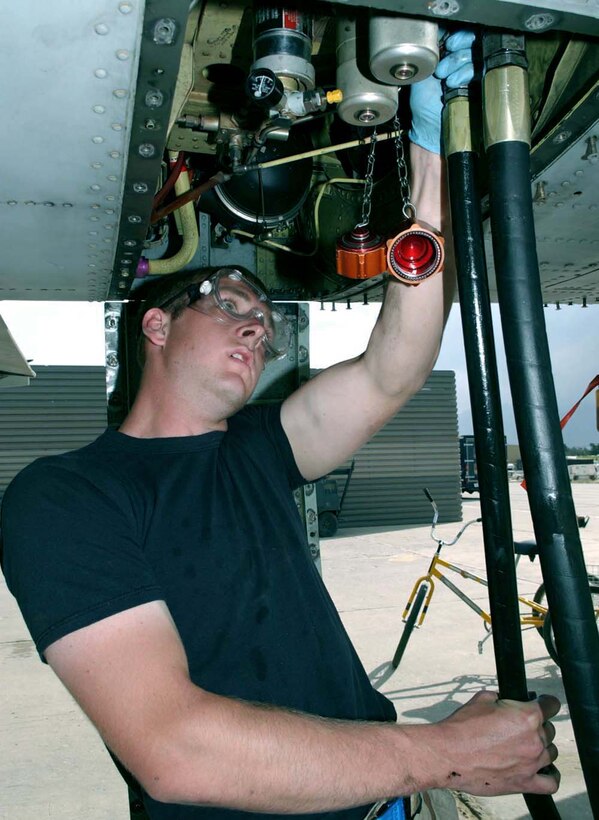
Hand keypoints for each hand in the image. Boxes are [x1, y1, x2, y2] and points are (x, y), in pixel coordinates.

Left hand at [409, 30, 475, 153]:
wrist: (432, 132)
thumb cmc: (423, 109)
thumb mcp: (419, 77)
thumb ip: (426, 56)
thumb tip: (434, 35)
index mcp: (446, 58)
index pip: (459, 36)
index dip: (456, 38)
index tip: (447, 46)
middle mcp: (460, 63)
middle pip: (470, 42)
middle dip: (455, 54)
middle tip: (442, 71)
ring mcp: (471, 74)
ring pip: (475, 55)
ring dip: (458, 66)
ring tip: (446, 83)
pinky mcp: (480, 85)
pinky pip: (480, 70)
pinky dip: (466, 74)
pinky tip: (455, 86)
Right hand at [434, 691, 560, 795]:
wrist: (448, 754)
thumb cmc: (462, 728)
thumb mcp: (482, 699)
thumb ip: (502, 698)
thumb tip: (506, 701)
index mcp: (527, 716)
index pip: (551, 705)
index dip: (546, 702)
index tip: (542, 703)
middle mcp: (534, 740)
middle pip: (550, 730)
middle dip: (538, 726)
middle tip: (520, 727)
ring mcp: (532, 764)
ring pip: (551, 753)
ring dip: (541, 748)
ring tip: (525, 747)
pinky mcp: (525, 783)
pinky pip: (551, 783)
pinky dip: (550, 776)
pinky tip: (541, 770)